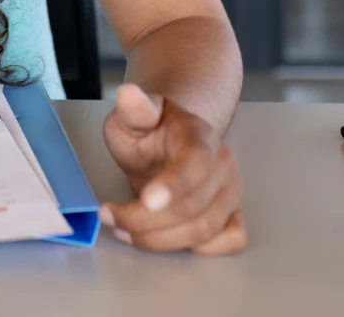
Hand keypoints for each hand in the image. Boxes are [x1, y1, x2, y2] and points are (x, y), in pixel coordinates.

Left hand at [100, 83, 245, 254]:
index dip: (174, 185)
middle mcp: (222, 164)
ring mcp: (231, 192)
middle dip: (146, 220)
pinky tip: (158, 237)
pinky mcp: (233, 215)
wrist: (165, 141)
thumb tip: (129, 94)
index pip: (196, 162)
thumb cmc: (148, 131)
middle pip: (194, 206)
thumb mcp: (130, 116)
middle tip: (110, 216)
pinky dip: (192, 249)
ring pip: (204, 230)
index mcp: (198, 134)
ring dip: (159, 239)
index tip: (146, 200)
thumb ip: (132, 109)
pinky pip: (226, 243)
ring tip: (121, 230)